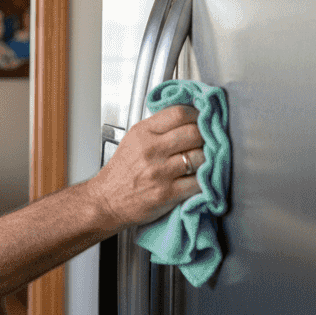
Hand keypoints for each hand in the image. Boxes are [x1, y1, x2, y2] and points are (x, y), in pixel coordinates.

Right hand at [94, 105, 203, 228]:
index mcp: (142, 133)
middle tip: (208, 141)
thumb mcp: (132, 140)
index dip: (197, 115)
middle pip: (194, 132)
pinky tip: (201, 178)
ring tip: (204, 160)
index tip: (202, 119)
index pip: (179, 113)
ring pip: (201, 157)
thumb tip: (188, 117)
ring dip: (208, 159)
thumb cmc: (121, 172)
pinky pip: (199, 182)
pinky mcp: (167, 193)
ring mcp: (160, 172)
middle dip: (206, 136)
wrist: (107, 201)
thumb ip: (157, 128)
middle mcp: (151, 150)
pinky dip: (206, 180)